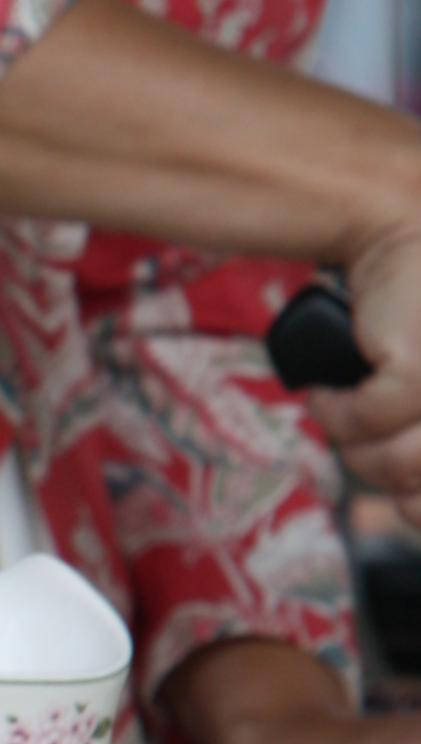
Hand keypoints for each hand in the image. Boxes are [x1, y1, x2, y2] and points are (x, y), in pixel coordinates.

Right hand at [322, 209, 420, 535]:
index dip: (416, 507)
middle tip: (364, 434)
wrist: (402, 234)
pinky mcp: (419, 370)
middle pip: (416, 487)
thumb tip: (409, 509)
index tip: (400, 492)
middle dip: (378, 471)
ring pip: (391, 464)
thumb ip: (416, 446)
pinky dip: (332, 413)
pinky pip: (359, 424)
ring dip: (352, 444)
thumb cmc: (416, 316)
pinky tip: (332, 390)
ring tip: (348, 408)